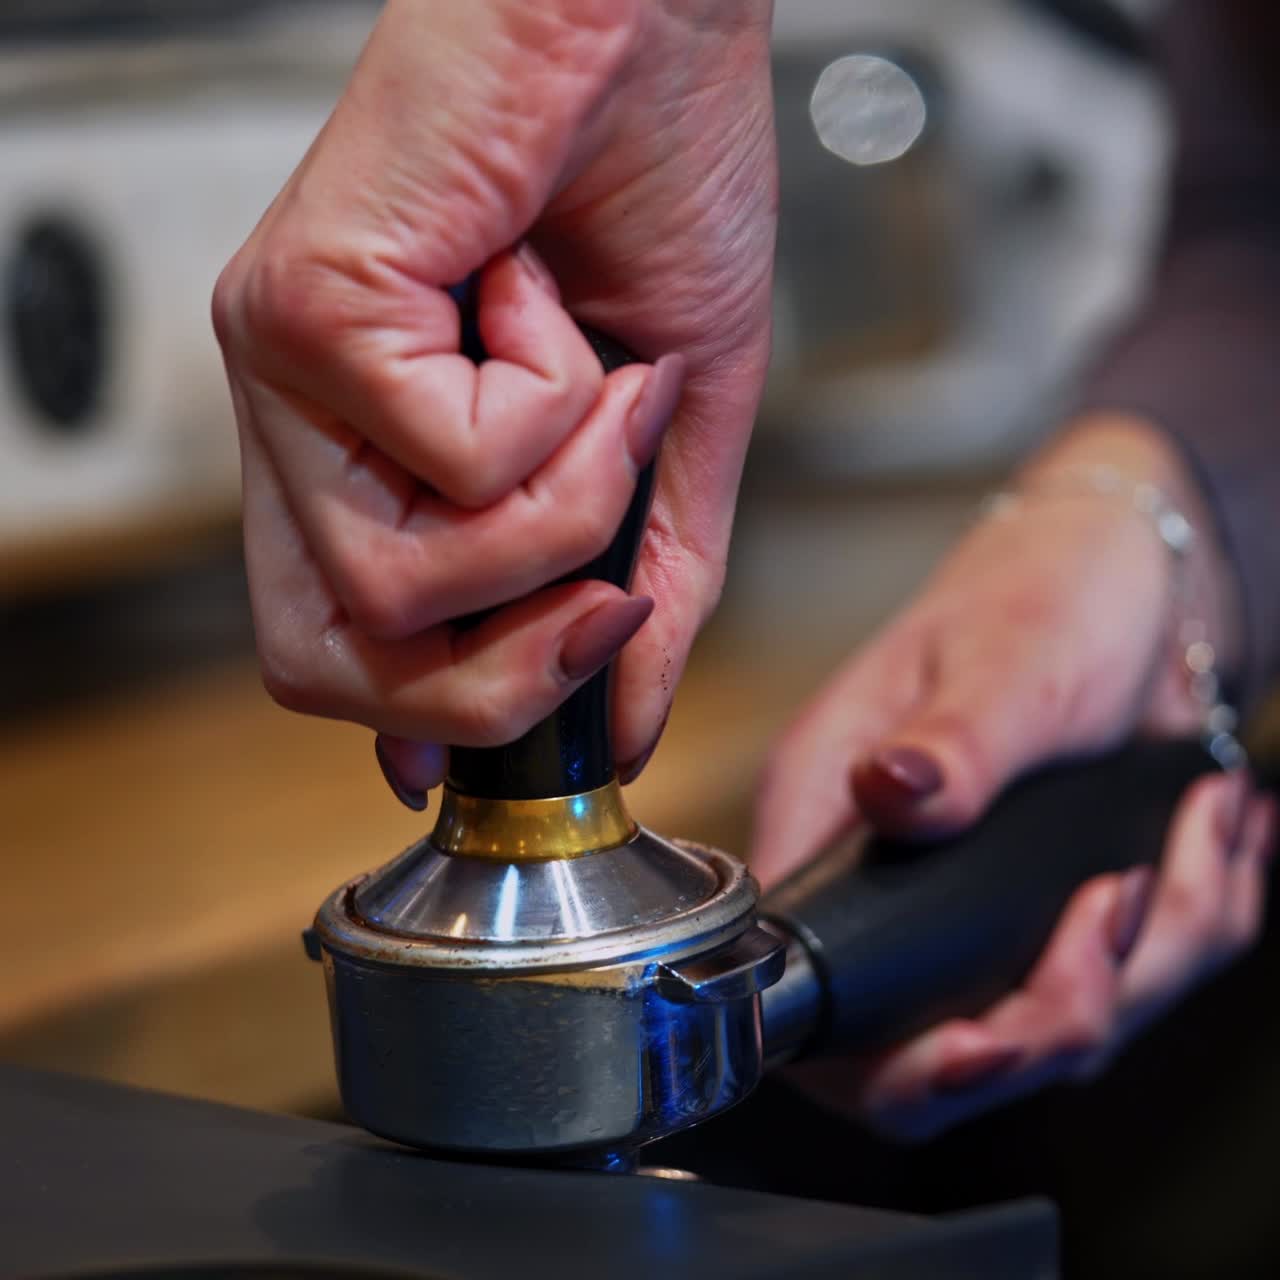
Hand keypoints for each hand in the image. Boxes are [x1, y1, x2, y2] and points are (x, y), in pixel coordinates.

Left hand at [214, 0, 775, 796]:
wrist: (641, 17)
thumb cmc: (649, 187)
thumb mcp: (669, 434)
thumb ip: (644, 580)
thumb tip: (635, 721)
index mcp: (371, 456)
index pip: (341, 652)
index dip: (434, 717)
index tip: (541, 724)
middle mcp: (302, 425)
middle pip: (329, 661)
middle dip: (501, 678)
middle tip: (608, 599)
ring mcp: (287, 372)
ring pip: (402, 585)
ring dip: (563, 507)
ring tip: (601, 384)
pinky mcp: (302, 309)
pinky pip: (450, 461)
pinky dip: (553, 400)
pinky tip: (545, 299)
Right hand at [752, 417, 1276, 1139]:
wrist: (1141, 574)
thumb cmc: (1047, 584)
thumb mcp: (1006, 653)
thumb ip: (951, 738)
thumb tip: (889, 795)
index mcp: (832, 812)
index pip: (815, 989)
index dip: (893, 1056)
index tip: (990, 1040)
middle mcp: (887, 874)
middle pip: (935, 1053)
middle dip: (1052, 1019)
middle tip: (1118, 912)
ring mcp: (970, 904)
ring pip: (1052, 1029)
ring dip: (1154, 952)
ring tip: (1191, 833)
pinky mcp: (1048, 912)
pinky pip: (1131, 985)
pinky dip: (1195, 923)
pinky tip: (1206, 837)